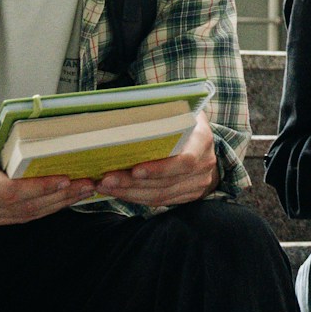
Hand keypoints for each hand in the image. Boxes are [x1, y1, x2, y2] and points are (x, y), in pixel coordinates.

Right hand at [0, 110, 95, 226]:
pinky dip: (41, 210)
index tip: (66, 178)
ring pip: (22, 216)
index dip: (40, 187)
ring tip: (81, 192)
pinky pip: (15, 218)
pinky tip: (60, 200)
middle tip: (87, 184)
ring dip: (55, 206)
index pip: (8, 189)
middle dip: (59, 197)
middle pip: (21, 206)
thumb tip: (50, 117)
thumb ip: (13, 124)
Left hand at [93, 113, 219, 209]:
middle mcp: (204, 165)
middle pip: (166, 182)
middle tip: (105, 179)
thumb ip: (160, 113)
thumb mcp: (179, 110)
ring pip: (160, 195)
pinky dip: (136, 197)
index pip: (185, 160)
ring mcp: (198, 183)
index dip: (159, 168)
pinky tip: (118, 191)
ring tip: (104, 186)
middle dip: (132, 183)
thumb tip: (124, 112)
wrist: (206, 142)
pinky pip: (159, 201)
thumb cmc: (185, 120)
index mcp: (202, 140)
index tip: (134, 170)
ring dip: (129, 192)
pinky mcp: (189, 196)